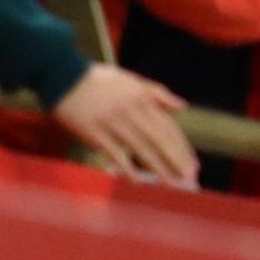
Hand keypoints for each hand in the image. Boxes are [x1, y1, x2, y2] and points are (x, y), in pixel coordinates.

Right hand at [52, 63, 195, 184]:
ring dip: (158, 167)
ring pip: (142, 148)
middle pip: (160, 139)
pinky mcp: (95, 133)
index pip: (169, 127)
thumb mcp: (133, 81)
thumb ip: (159, 94)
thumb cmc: (100, 80)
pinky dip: (127, 167)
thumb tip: (182, 107)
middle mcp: (133, 111)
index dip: (182, 147)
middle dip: (176, 159)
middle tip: (190, 178)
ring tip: (171, 182)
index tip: (194, 164)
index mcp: (144, 99)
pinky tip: (137, 180)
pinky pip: (115, 153)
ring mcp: (115, 122)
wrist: (65, 77)